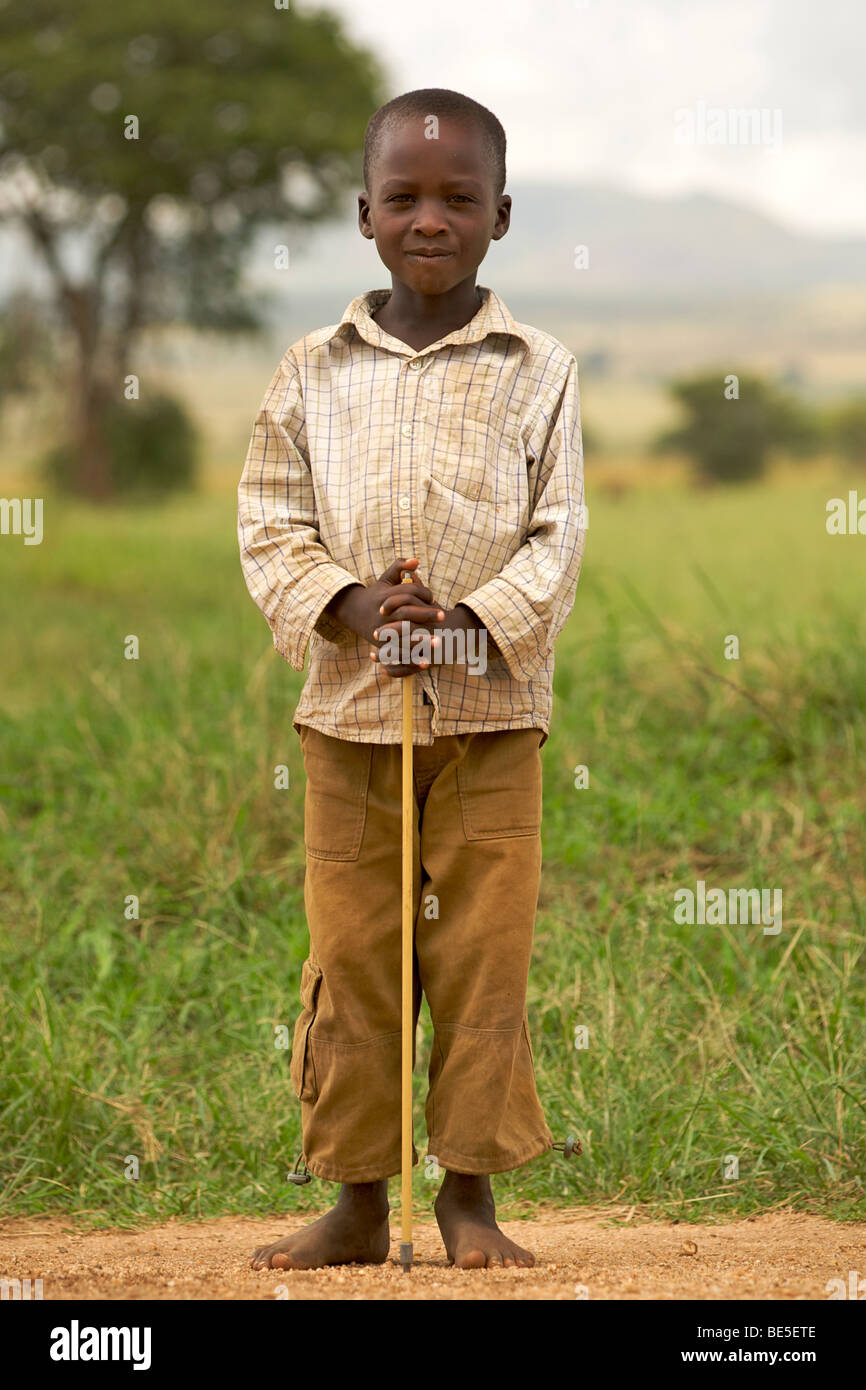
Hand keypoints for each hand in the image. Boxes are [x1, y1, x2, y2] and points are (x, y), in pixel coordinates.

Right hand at [326, 558, 445, 679]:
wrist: (354, 612)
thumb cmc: (376, 594)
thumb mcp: (385, 578)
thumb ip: (399, 567)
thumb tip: (416, 560)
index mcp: (385, 596)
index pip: (407, 593)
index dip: (423, 593)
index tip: (433, 597)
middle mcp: (382, 614)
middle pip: (406, 612)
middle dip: (425, 614)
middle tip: (443, 617)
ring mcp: (380, 630)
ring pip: (402, 635)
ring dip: (421, 640)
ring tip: (438, 641)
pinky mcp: (381, 645)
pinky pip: (397, 652)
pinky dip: (411, 658)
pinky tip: (427, 661)